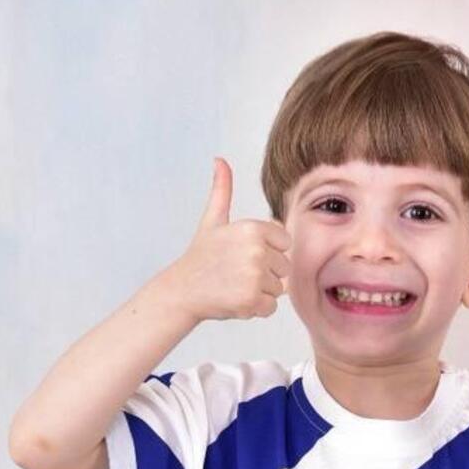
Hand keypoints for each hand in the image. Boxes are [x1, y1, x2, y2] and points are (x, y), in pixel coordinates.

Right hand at [170, 157, 291, 322]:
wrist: (183, 290)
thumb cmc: (200, 256)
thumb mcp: (212, 220)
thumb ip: (222, 191)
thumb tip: (219, 160)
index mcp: (252, 228)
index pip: (285, 242)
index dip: (269, 251)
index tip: (246, 254)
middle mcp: (257, 251)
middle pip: (284, 267)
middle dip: (266, 273)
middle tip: (239, 272)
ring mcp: (255, 277)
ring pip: (278, 288)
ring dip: (261, 291)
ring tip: (236, 285)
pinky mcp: (252, 301)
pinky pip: (271, 308)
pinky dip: (256, 308)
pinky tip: (237, 299)